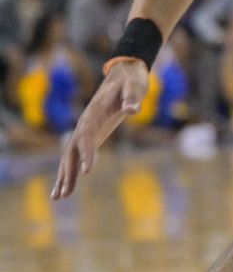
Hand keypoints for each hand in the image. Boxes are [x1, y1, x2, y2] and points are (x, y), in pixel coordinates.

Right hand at [52, 60, 147, 199]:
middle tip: (65, 194)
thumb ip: (132, 98)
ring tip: (59, 198)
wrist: (124, 73)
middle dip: (68, 172)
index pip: (87, 137)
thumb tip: (132, 110)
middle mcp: (85, 124)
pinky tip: (68, 187)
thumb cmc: (131, 80)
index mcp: (93, 114)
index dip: (86, 154)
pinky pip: (78, 155)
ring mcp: (86, 130)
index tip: (87, 171)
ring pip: (70, 156)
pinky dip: (72, 171)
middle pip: (72, 151)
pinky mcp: (92, 134)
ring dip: (65, 176)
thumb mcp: (135, 87)